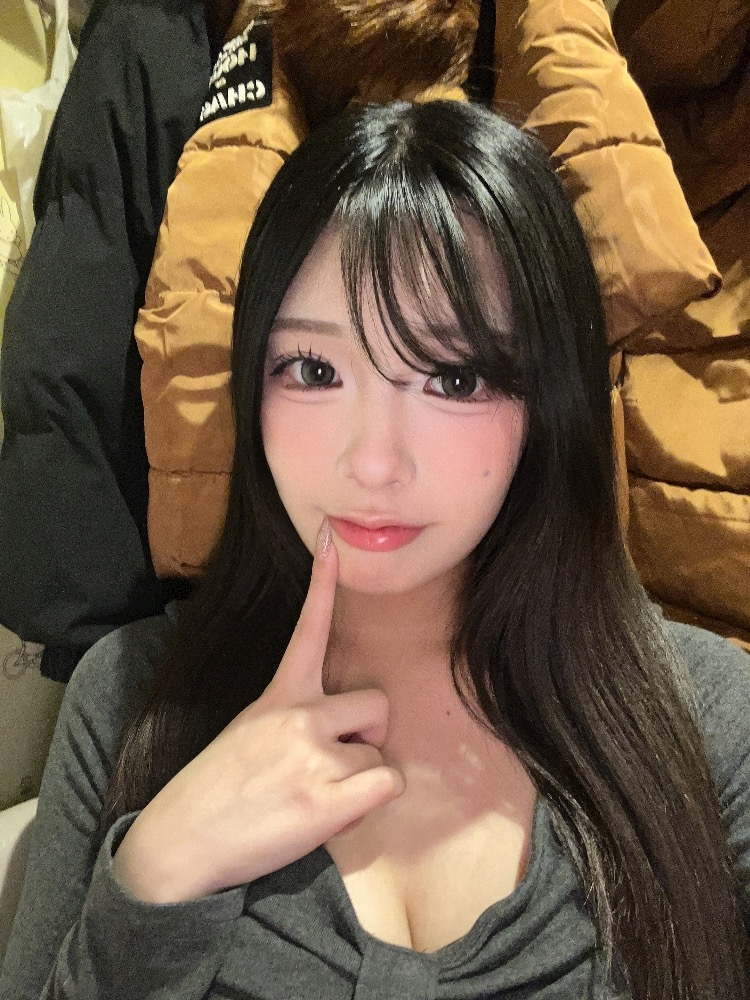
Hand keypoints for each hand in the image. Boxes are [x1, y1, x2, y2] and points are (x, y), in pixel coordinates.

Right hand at [113, 519, 404, 902]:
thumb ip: (295, 718)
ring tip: (311, 801)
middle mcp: (300, 713)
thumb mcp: (250, 731)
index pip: (309, 627)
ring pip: (381, 758)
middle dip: (366, 738)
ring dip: (358, 784)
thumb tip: (344, 733)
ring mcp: (315, 752)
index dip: (323, 581)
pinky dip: (367, 807)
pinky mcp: (328, 796)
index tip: (329, 537)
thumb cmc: (218, 789)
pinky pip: (387, 785)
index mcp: (278, 694)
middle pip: (377, 705)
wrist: (180, 842)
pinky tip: (328, 818)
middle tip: (328, 769)